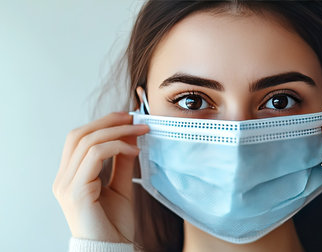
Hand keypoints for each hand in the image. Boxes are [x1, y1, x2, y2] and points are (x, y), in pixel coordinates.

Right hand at [52, 112, 149, 242]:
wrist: (112, 250)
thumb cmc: (114, 223)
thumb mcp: (120, 185)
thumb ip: (121, 162)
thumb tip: (129, 136)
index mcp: (70, 176)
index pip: (80, 139)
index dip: (103, 123)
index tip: (128, 118)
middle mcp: (63, 179)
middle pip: (79, 135)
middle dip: (108, 121)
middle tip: (134, 118)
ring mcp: (66, 185)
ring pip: (87, 142)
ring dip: (117, 131)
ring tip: (140, 131)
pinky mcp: (76, 191)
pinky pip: (95, 155)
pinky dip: (117, 147)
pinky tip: (134, 150)